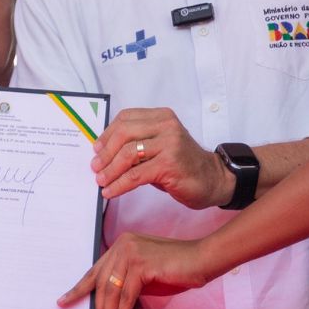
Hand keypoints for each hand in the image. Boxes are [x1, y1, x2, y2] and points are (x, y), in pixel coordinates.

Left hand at [59, 232, 215, 308]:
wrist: (202, 259)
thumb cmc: (176, 269)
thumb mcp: (144, 277)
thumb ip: (125, 284)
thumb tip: (106, 306)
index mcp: (121, 244)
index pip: (95, 270)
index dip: (80, 288)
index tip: (64, 301)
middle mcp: (122, 245)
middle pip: (101, 283)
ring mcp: (131, 252)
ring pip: (111, 290)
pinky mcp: (141, 264)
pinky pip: (126, 295)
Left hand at [90, 108, 230, 208]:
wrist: (214, 180)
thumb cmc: (183, 165)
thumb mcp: (159, 147)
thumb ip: (138, 144)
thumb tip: (103, 154)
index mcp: (161, 117)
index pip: (125, 118)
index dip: (107, 134)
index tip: (96, 150)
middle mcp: (166, 126)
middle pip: (124, 133)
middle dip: (105, 153)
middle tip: (95, 168)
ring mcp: (169, 144)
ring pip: (128, 154)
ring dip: (110, 170)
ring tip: (101, 182)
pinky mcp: (170, 164)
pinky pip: (136, 175)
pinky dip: (119, 184)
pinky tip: (111, 191)